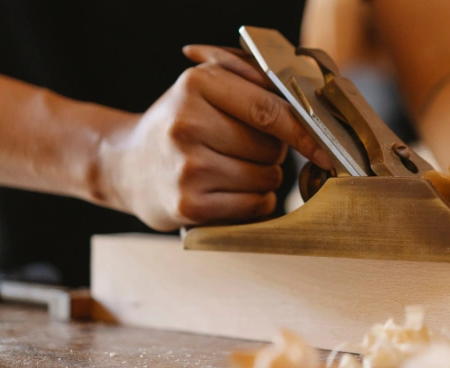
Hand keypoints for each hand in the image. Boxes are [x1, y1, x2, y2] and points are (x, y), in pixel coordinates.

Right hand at [98, 46, 331, 230]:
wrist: (124, 165)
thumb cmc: (178, 124)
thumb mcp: (204, 86)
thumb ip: (252, 79)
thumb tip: (308, 97)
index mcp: (197, 84)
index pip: (270, 109)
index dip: (304, 130)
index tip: (325, 145)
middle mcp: (188, 124)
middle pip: (271, 147)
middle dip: (273, 152)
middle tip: (246, 150)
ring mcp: (187, 167)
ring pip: (266, 178)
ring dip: (263, 178)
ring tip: (232, 169)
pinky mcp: (190, 205)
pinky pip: (254, 204)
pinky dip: (255, 201)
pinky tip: (230, 191)